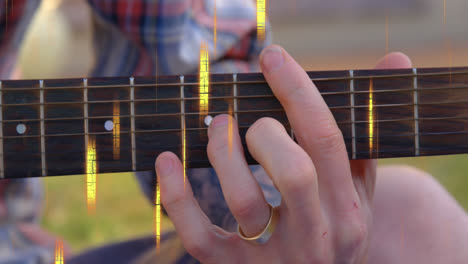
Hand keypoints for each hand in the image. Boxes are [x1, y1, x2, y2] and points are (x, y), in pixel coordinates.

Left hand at [155, 45, 411, 262]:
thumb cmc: (333, 227)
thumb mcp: (359, 189)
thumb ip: (364, 133)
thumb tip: (395, 58)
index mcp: (349, 209)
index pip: (327, 140)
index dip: (298, 92)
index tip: (272, 58)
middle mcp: (319, 236)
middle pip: (295, 172)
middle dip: (266, 132)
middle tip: (247, 118)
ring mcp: (276, 259)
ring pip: (246, 201)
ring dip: (223, 153)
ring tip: (216, 127)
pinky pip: (200, 236)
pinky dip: (177, 196)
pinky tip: (167, 161)